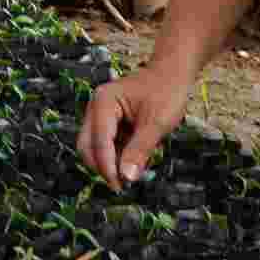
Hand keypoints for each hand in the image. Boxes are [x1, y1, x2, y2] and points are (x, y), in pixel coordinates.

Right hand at [77, 61, 195, 190]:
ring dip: (109, 162)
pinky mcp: (107, 121)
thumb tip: (127, 177)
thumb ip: (140, 150)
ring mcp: (99, 114)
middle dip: (103, 166)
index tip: (120, 186)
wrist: (172, 74)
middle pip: (87, 146)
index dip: (107, 167)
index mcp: (104, 102)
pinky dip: (116, 156)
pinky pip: (104, 144)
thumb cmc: (167, 92)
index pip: (99, 141)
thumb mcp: (157, 123)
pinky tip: (134, 158)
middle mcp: (96, 107)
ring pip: (94, 148)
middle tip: (123, 184)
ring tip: (133, 169)